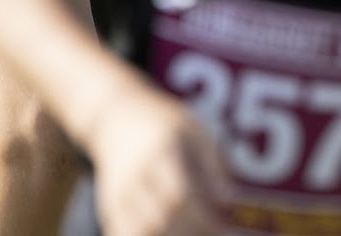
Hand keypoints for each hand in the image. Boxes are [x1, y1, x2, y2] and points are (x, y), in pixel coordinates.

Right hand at [90, 89, 228, 235]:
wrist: (114, 117)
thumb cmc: (164, 125)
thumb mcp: (194, 130)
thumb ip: (213, 166)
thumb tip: (230, 202)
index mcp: (160, 149)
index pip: (179, 194)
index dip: (204, 218)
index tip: (225, 228)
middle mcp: (135, 173)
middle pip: (162, 219)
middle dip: (192, 233)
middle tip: (213, 231)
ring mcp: (118, 193)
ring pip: (143, 231)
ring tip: (191, 229)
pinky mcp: (110, 209)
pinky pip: (127, 235)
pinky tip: (169, 231)